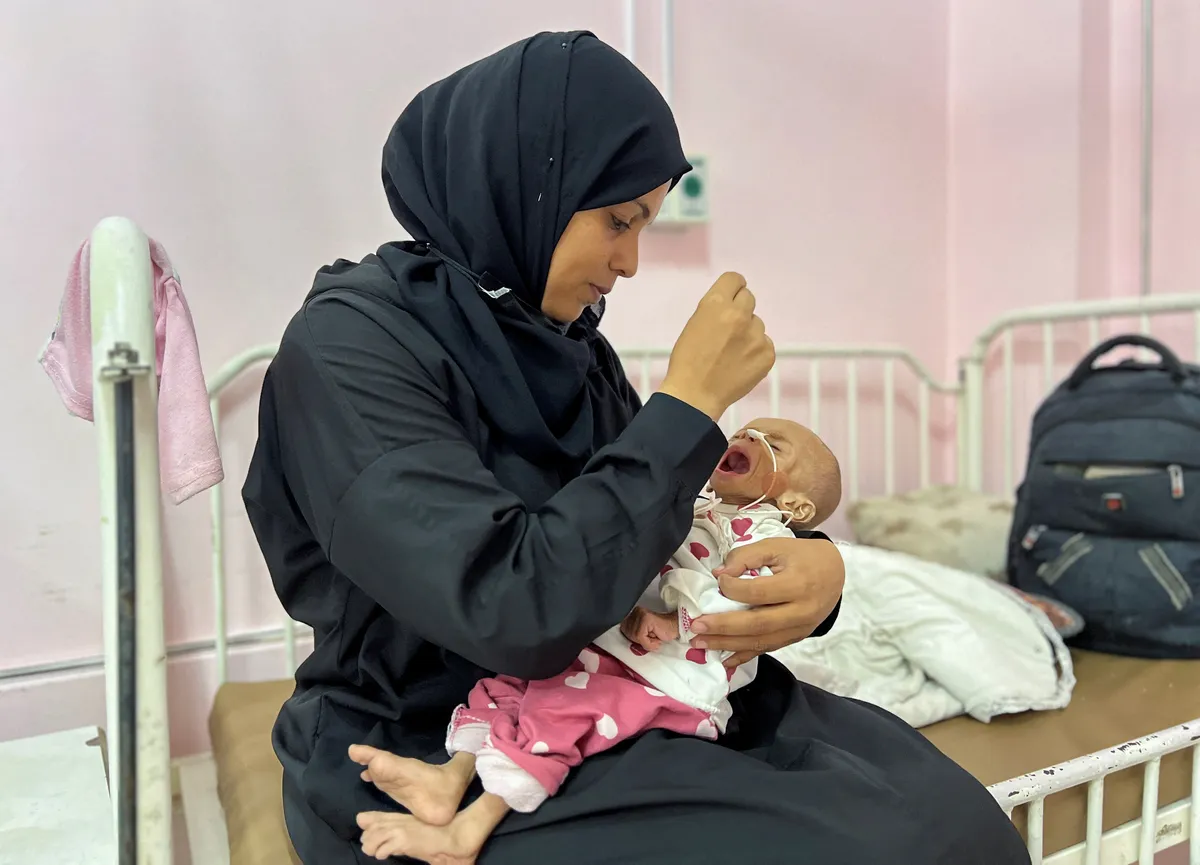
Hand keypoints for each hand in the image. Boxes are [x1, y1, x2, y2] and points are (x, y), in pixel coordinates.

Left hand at [619, 606, 678, 652]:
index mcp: (633, 613)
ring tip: (655, 637)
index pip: (623, 629)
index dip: (633, 638)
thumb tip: (624, 638)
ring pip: (634, 636)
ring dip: (647, 642)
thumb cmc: (661, 633)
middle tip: (652, 637)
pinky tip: (657, 639)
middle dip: (640, 640)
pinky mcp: (646, 619)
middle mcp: (636, 611)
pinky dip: (650, 643)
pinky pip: (641, 637)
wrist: (676, 628)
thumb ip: (633, 634)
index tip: (644, 638)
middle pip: (628, 633)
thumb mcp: (643, 635)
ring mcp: (640, 614)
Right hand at [657, 272, 774, 420]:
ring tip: (731, 353)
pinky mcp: (767, 354)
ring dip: (748, 333)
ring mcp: (756, 335)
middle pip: (749, 298)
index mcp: (716, 304)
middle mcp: (739, 315)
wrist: (695, 395)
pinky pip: (765, 344)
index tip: (732, 297)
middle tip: (730, 329)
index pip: (735, 279)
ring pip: (757, 324)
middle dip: (740, 310)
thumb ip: (715, 309)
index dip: (732, 288)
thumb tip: (732, 304)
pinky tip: (740, 364)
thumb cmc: (688, 361)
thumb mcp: (695, 323)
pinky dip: (755, 352)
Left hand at [688, 537, 843, 667]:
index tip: (717, 580)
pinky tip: (723, 659)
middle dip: (723, 627)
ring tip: (700, 643)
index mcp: (799, 585)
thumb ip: (747, 556)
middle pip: (758, 624)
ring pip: (760, 642)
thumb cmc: (802, 557)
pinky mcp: (794, 638)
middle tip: (696, 626)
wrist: (835, 573)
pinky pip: (767, 649)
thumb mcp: (777, 546)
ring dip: (727, 644)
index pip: (759, 592)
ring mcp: (799, 630)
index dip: (733, 588)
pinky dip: (744, 655)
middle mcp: (801, 612)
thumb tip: (719, 575)